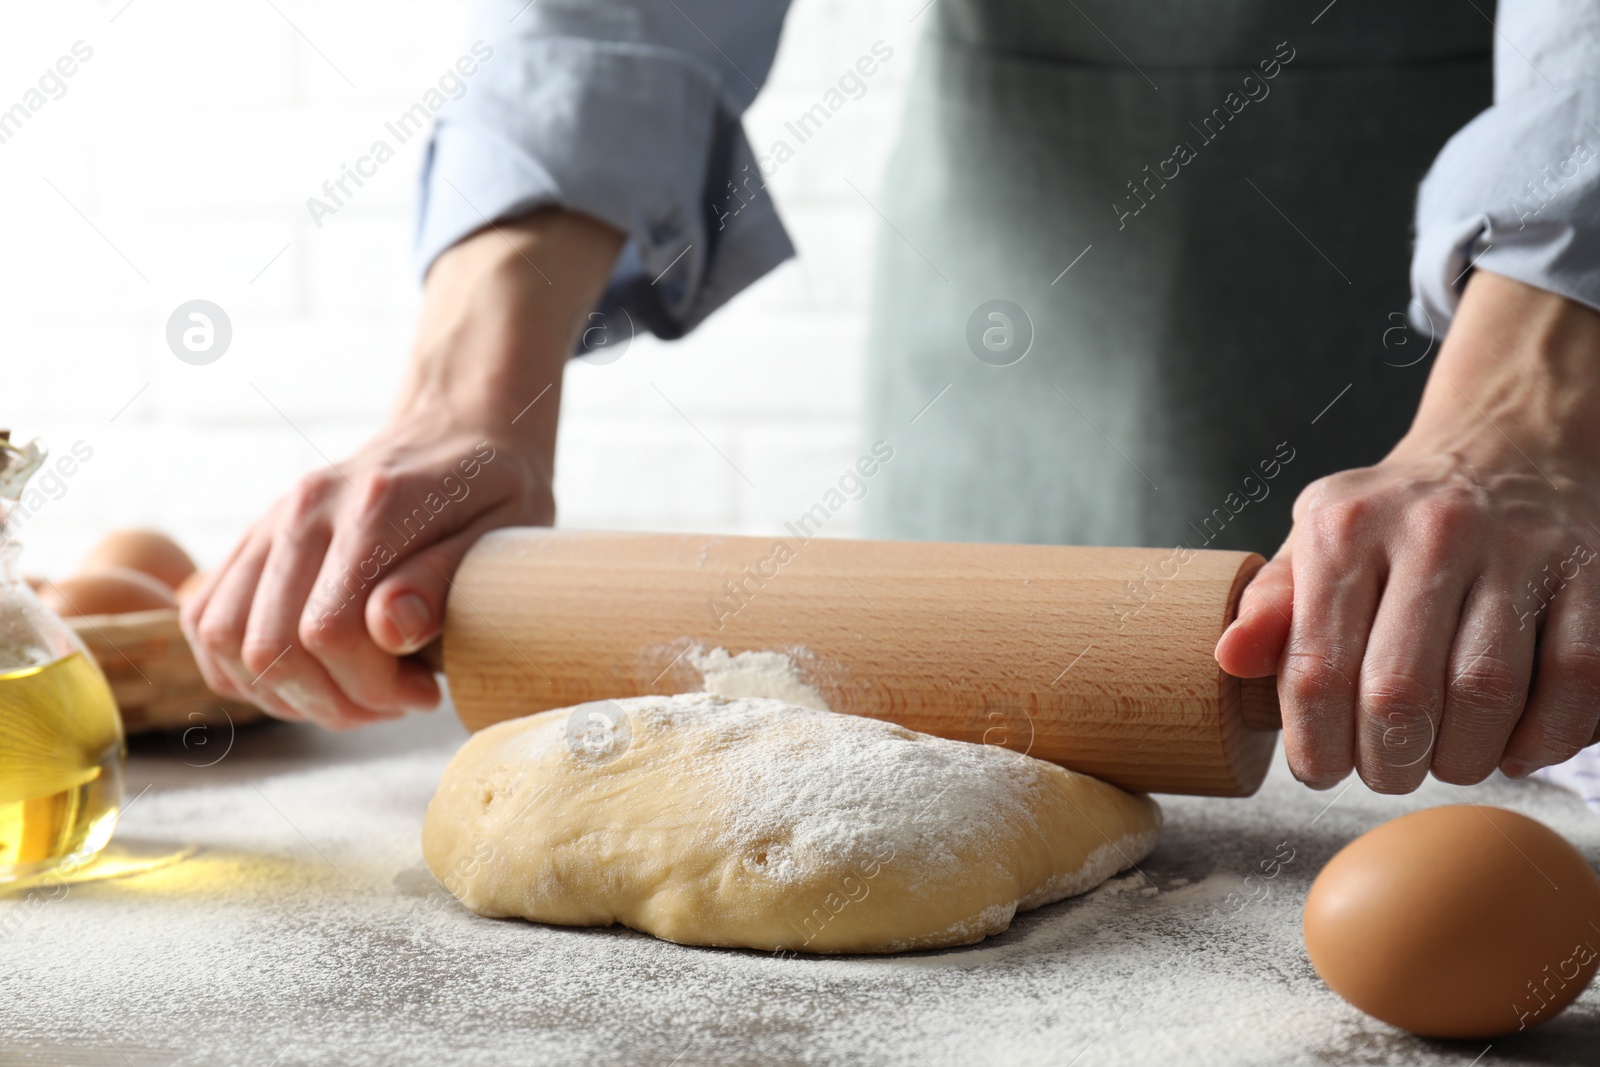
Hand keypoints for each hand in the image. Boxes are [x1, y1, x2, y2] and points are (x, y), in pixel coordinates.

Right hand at [182, 210, 623, 728]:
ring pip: (226, 641)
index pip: (330, 631)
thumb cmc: (494, 491)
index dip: (374, 687)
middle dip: (334, 701)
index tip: (424, 691)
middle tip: (393, 701)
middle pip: (271, 647)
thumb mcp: (504, 531)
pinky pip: (206, 621)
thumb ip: (441, 579)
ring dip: (286, 694)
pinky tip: (307, 677)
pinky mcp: (253, 539)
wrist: (458, 429)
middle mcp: (305, 509)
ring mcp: (270, 521)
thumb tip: (388, 629)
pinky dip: (244, 669)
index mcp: (374, 504)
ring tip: (352, 692)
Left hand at [1217, 271, 1599, 790]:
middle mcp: (1432, 531)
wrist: (1508, 445)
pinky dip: (1545, 736)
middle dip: (1388, 763)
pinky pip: (1577, 680)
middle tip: (1386, 773)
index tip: (1319, 770)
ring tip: (1445, 760)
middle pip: (1401, 694)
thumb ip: (1271, 605)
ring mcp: (1521, 548)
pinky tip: (1515, 745)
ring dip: (1464, 757)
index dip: (1314, 745)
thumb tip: (1229, 660)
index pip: (1316, 670)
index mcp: (1345, 529)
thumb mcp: (1316, 540)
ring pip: (1489, 692)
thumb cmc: (1394, 519)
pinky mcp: (1595, 570)